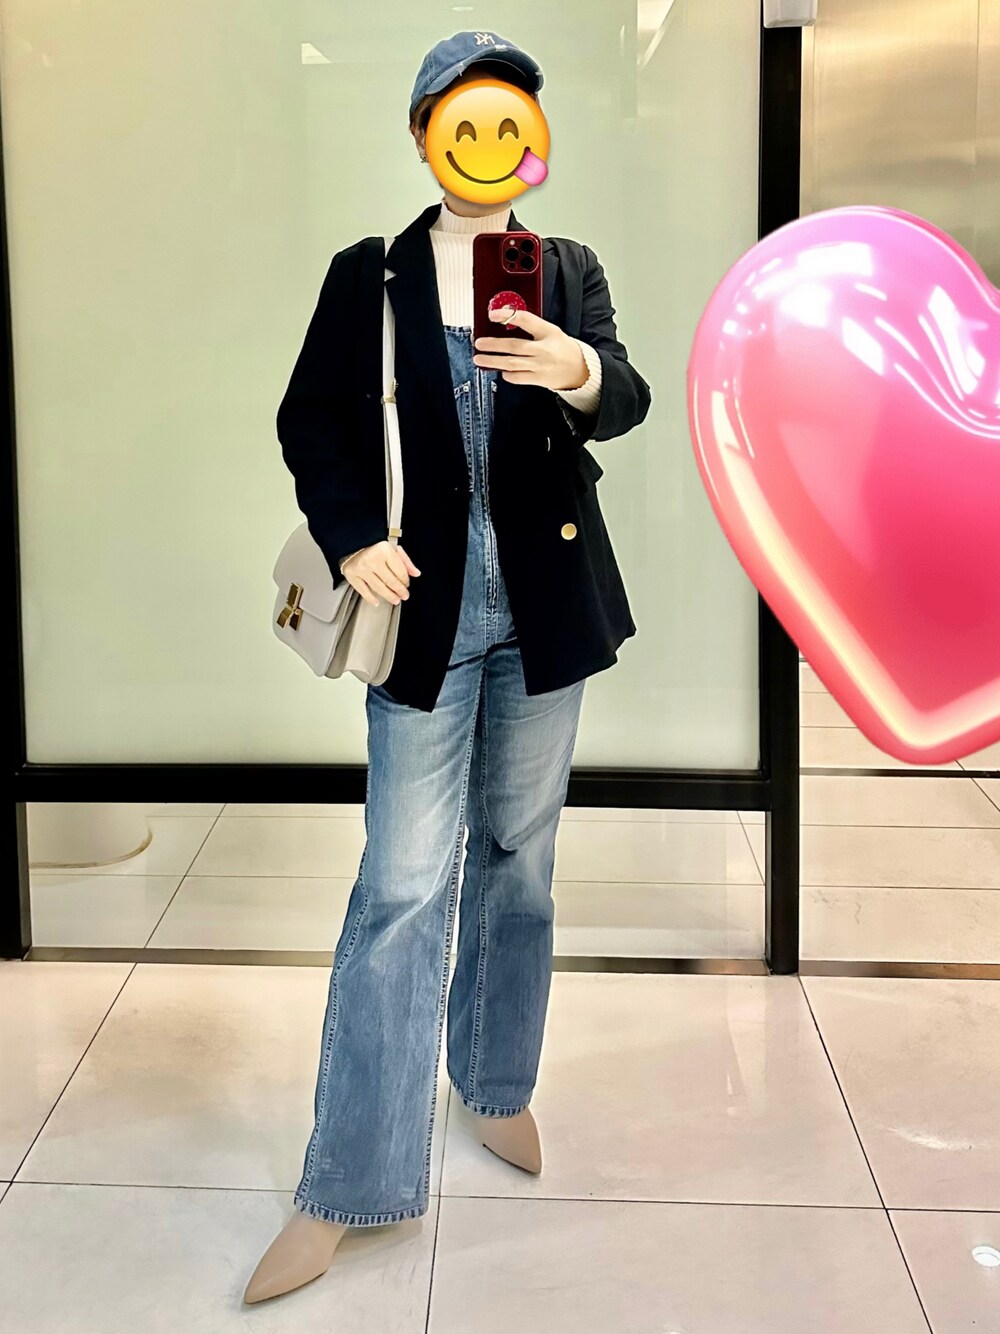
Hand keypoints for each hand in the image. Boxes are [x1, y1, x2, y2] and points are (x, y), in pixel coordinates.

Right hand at [341, 541, 419, 607]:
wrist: (352, 542)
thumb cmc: (373, 545)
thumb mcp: (392, 548)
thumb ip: (405, 561)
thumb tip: (416, 573)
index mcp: (385, 551)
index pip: (400, 571)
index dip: (405, 581)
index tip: (407, 584)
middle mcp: (373, 560)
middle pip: (390, 581)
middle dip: (399, 591)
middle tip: (404, 595)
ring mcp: (361, 569)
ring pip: (378, 587)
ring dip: (389, 596)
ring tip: (395, 600)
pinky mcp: (352, 575)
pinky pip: (363, 590)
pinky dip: (370, 598)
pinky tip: (376, 602)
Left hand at [473, 308, 588, 390]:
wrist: (580, 370)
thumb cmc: (563, 349)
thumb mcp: (552, 331)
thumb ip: (532, 327)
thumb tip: (507, 321)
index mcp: (548, 332)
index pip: (526, 320)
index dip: (508, 316)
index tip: (492, 315)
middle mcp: (544, 349)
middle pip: (514, 346)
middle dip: (493, 345)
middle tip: (479, 342)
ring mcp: (541, 366)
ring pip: (512, 364)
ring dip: (493, 361)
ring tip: (479, 358)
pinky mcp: (539, 379)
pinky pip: (518, 378)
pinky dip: (506, 374)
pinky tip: (500, 370)